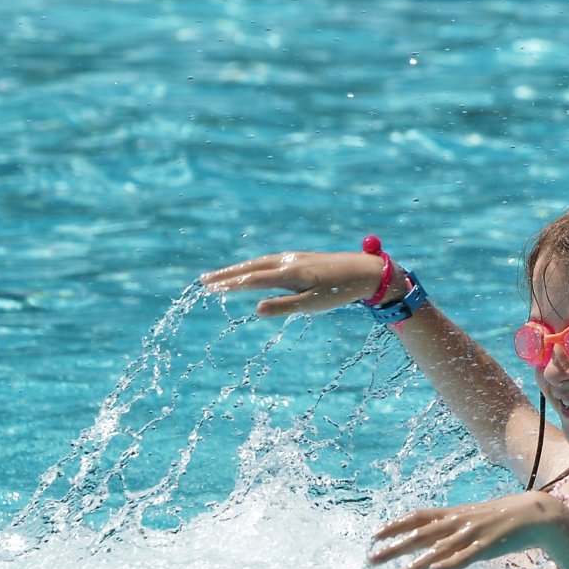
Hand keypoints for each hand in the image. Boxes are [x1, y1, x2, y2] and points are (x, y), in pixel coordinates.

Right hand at [200, 248, 396, 317]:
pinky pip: (269, 261)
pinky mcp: (300, 258)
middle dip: (226, 275)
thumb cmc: (339, 292)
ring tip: (219, 277)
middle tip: (203, 282)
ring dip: (238, 269)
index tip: (209, 289)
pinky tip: (249, 271)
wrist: (365, 271)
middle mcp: (288, 261)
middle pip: (250, 267)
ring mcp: (294, 258)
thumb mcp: (313, 305)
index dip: (230, 285)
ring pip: (259, 262)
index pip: (252, 280)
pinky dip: (253, 266)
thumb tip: (256, 310)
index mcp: (289, 273)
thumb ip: (284, 307)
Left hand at [369, 492, 558, 568]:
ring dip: (416, 564)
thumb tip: (430, 534)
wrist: (535, 514)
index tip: (374, 535)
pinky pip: (465, 557)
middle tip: (372, 559)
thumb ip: (451, 525)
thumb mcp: (472, 517)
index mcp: (454, 514)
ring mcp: (472, 534)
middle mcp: (459, 522)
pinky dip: (450, 564)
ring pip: (438, 550)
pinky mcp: (487, 546)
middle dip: (394, 547)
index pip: (417, 517)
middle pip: (420, 535)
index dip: (395, 525)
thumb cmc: (501, 518)